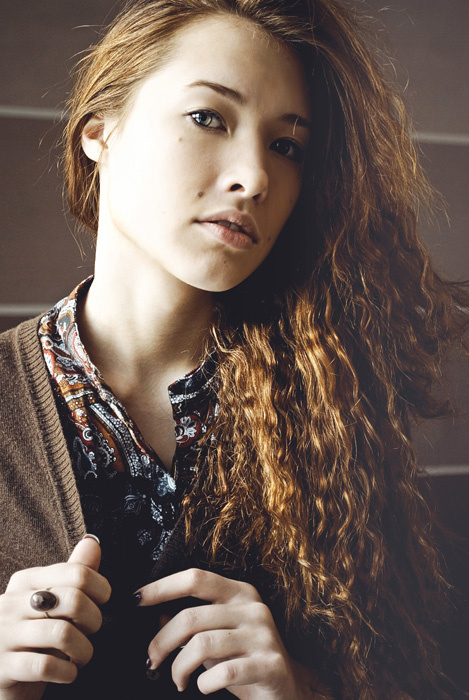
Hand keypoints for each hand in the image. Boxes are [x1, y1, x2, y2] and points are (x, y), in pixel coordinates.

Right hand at [0, 536, 110, 699]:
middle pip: (73, 600)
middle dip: (94, 620)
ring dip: (84, 650)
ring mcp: (4, 635)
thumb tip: (92, 543)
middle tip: (91, 632)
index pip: (76, 573)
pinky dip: (66, 672)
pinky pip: (44, 666)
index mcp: (26, 581)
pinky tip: (68, 673)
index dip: (101, 589)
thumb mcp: (50, 601)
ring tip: (82, 656)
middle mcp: (12, 604)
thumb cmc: (30, 635)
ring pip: (62, 633)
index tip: (102, 603)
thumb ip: (73, 573)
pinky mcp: (2, 667)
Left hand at [137, 568, 327, 698]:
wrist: (288, 689)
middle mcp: (252, 608)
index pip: (196, 578)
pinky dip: (203, 683)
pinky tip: (202, 687)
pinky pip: (223, 672)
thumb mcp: (218, 636)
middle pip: (192, 615)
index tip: (137, 599)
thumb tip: (156, 615)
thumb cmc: (246, 660)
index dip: (162, 587)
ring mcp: (263, 635)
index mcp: (239, 592)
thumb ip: (193, 624)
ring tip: (177, 679)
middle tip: (152, 659)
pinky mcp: (269, 664)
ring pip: (202, 644)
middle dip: (162, 641)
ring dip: (179, 667)